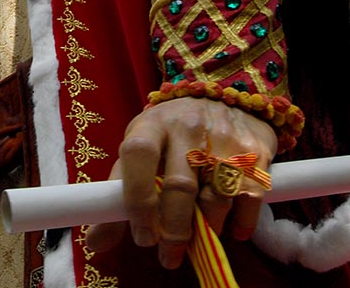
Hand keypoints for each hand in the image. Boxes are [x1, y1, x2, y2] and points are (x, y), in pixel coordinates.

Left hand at [85, 97, 276, 268]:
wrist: (221, 94)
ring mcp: (223, 137)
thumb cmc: (170, 133)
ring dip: (207, 229)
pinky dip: (241, 223)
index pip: (138, 155)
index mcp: (152, 125)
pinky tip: (232, 230)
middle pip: (180, 186)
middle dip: (174, 230)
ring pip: (216, 197)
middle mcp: (187, 127)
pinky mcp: (254, 151)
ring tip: (199, 239)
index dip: (138, 199)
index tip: (143, 236)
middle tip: (169, 255)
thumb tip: (95, 243)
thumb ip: (118, 193)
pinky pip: (250, 197)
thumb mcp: (141, 149)